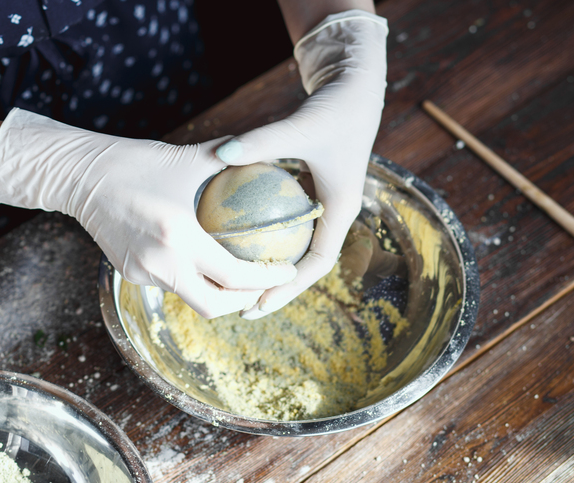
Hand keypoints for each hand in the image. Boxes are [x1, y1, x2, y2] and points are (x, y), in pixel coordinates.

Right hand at [0, 108, 296, 317]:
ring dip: (218, 292)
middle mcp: (161, 263)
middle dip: (245, 302)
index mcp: (179, 236)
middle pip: (214, 305)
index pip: (234, 276)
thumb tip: (268, 153)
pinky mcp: (129, 273)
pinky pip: (170, 284)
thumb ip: (231, 159)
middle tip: (265, 285)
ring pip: (191, 297)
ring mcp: (142, 272)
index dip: (266, 279)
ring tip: (241, 276)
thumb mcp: (189, 158)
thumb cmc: (136, 161)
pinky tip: (204, 263)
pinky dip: (192, 279)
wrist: (79, 175)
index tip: (287, 272)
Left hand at [215, 10, 387, 318]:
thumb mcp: (299, 126)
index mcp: (341, 209)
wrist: (354, 84)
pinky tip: (231, 234)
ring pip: (294, 243)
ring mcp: (321, 200)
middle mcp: (332, 211)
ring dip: (269, 263)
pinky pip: (285, 218)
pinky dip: (264, 230)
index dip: (289, 288)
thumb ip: (261, 141)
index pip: (316, 263)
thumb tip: (219, 154)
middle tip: (240, 305)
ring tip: (233, 280)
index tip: (258, 303)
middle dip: (276, 287)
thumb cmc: (334, 107)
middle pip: (304, 262)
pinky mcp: (309, 186)